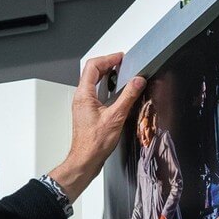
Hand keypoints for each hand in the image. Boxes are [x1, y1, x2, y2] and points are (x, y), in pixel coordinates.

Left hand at [47, 53, 145, 202]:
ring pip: (93, 82)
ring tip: (121, 74)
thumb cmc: (94, 143)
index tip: (121, 58)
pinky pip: (95, 93)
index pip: (93, 66)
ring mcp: (83, 105)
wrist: (85, 160)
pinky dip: (106, 87)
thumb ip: (128, 97)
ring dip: (107, 75)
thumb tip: (138, 81)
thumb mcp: (116, 117)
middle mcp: (81, 98)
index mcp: (84, 95)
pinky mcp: (87, 112)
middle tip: (122, 63)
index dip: (108, 58)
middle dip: (108, 64)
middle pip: (92, 72)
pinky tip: (116, 93)